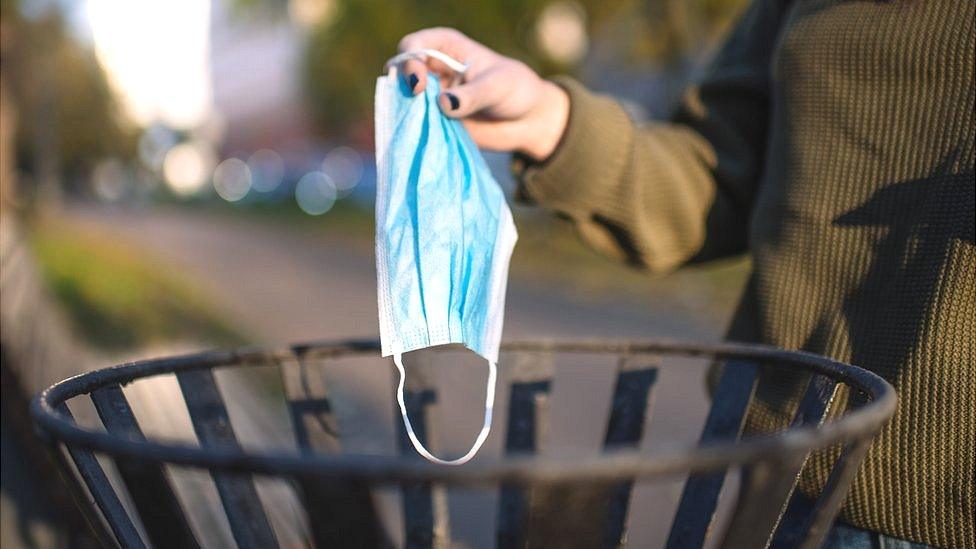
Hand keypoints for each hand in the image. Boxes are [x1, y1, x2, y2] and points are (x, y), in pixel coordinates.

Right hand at [397, 28, 569, 161]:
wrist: (528, 120)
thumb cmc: (516, 90)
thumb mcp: (497, 87)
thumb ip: (472, 96)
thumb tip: (443, 104)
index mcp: (445, 47)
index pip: (413, 46)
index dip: (409, 63)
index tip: (419, 85)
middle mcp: (433, 70)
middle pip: (401, 75)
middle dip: (403, 92)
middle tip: (418, 108)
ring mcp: (432, 97)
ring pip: (406, 103)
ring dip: (409, 115)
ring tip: (423, 127)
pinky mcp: (436, 122)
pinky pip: (418, 126)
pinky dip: (418, 133)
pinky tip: (426, 140)